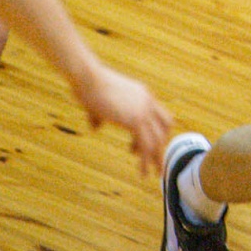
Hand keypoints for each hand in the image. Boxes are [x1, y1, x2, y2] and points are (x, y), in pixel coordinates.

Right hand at [74, 64, 172, 179]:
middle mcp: (147, 101)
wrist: (87, 77)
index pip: (159, 116)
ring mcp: (143, 110)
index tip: (141, 146)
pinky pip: (146, 146)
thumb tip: (95, 127)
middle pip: (164, 128)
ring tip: (155, 174)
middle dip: (160, 146)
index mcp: (142, 94)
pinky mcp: (135, 120)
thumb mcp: (96, 103)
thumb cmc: (87, 86)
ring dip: (156, 158)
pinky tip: (142, 172)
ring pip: (157, 140)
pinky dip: (146, 161)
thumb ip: (99, 116)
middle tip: (156, 163)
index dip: (155, 132)